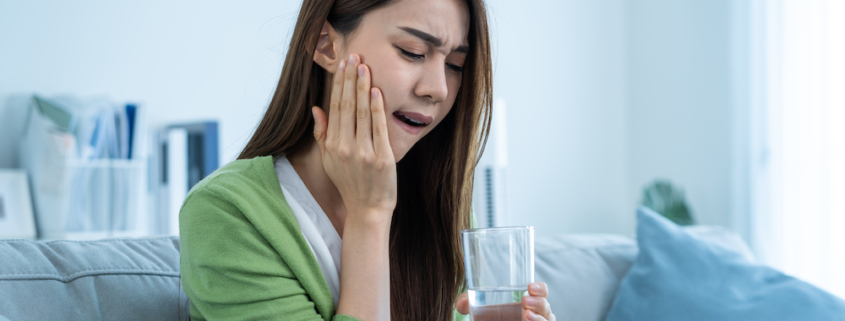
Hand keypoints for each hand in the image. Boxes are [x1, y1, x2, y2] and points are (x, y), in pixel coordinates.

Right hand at [311, 53, 396, 224]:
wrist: (367, 209)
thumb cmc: (350, 183)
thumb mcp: (329, 160)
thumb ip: (322, 133)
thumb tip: (317, 108)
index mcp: (332, 145)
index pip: (335, 107)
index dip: (339, 84)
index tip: (343, 65)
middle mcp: (345, 147)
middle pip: (346, 105)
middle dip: (350, 79)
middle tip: (354, 56)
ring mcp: (364, 152)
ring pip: (361, 113)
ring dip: (363, 87)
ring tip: (365, 66)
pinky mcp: (382, 158)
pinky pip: (378, 128)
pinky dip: (376, 108)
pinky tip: (376, 91)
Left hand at [455, 282, 555, 320]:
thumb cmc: (490, 317)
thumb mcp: (479, 307)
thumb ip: (469, 303)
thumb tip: (461, 303)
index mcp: (529, 301)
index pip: (541, 291)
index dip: (540, 288)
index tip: (530, 287)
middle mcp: (537, 314)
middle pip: (546, 307)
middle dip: (539, 303)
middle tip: (525, 302)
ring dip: (539, 319)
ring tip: (526, 315)